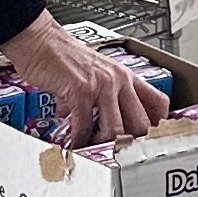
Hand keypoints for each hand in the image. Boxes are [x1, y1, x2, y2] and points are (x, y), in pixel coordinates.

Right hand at [0, 12, 170, 146]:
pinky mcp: (80, 91)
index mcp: (126, 76)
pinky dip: (79, 141)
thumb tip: (99, 126)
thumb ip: (103, 99)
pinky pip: (85, 127)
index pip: (158, 103)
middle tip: (117, 154)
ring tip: (93, 151)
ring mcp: (102, 85)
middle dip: (129, 144)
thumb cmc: (63, 58)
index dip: (158, 126)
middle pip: (141, 124)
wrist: (40, 41)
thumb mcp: (95, 74)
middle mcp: (119, 80)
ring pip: (116, 131)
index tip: (149, 142)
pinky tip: (74, 144)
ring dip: (103, 147)